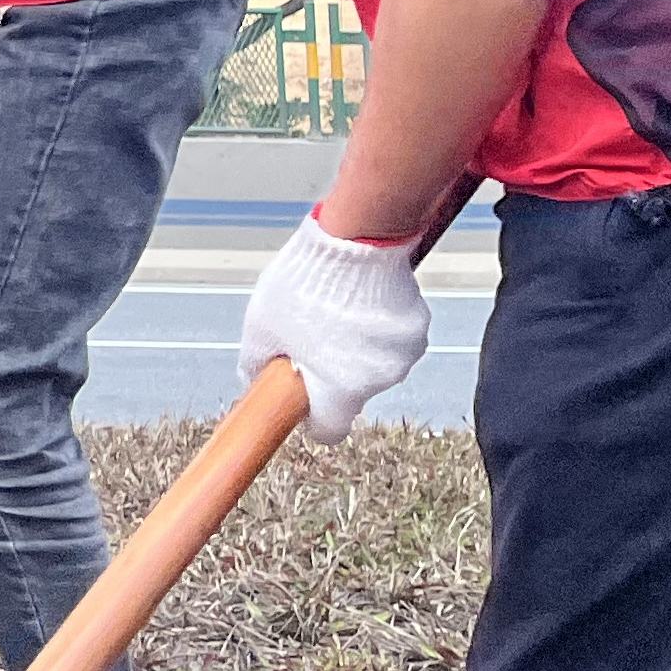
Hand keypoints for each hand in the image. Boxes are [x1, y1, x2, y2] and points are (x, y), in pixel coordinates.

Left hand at [239, 212, 427, 440]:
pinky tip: (361, 297)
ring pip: (374, 362)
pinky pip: (394, 337)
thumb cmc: (303, 284)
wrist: (353, 240)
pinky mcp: (418, 328)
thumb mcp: (261, 326)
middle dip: (333, 371)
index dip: (313, 417)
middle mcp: (378, 381)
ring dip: (358, 347)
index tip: (304, 397)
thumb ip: (257, 363)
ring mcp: (403, 356)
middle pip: (351, 391)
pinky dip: (379, 325)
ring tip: (337, 308)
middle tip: (314, 335)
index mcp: (339, 390)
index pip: (329, 430)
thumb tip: (253, 381)